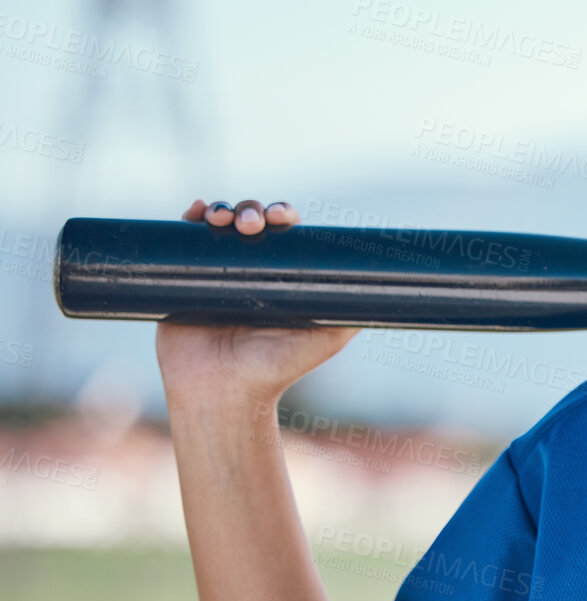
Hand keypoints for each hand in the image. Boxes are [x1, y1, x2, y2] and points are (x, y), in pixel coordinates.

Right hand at [155, 199, 358, 407]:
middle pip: (252, 222)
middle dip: (253, 210)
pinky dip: (192, 218)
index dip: (283, 217)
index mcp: (282, 278)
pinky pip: (184, 240)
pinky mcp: (182, 280)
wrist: (225, 391)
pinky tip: (198, 211)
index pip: (284, 234)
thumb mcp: (329, 337)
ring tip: (225, 220)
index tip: (283, 217)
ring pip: (220, 226)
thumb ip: (355, 311)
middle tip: (254, 222)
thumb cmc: (278, 369)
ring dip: (225, 210)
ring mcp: (216, 273)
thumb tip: (390, 284)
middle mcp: (250, 272)